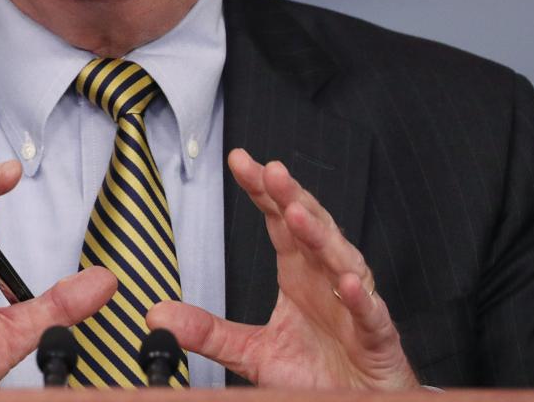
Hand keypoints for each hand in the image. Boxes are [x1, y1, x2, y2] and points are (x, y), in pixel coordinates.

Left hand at [147, 148, 419, 389]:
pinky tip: (346, 283)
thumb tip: (158, 316)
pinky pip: (370, 314)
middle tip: (270, 172)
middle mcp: (326, 278)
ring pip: (342, 261)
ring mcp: (353, 305)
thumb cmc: (314, 372)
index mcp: (299, 272)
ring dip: (321, 236)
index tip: (240, 160)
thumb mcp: (251, 351)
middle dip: (292, 198)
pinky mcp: (376, 337)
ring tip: (298, 214)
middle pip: (310, 228)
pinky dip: (360, 298)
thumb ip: (208, 331)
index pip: (279, 221)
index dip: (262, 190)